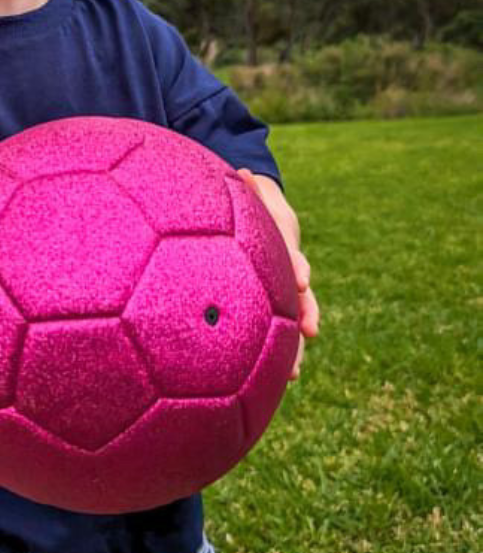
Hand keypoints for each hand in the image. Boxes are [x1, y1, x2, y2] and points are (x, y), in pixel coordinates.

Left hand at [238, 169, 319, 379]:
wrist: (257, 213)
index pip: (291, 251)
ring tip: (294, 372)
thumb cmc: (249, 200)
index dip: (295, 265)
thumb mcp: (251, 191)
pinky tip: (281, 379)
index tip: (301, 281)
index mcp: (280, 238)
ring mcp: (283, 288)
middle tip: (308, 330)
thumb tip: (244, 173)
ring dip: (295, 344)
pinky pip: (278, 331)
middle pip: (300, 293)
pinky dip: (281, 352)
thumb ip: (251, 190)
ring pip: (294, 319)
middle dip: (305, 312)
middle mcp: (287, 267)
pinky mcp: (273, 306)